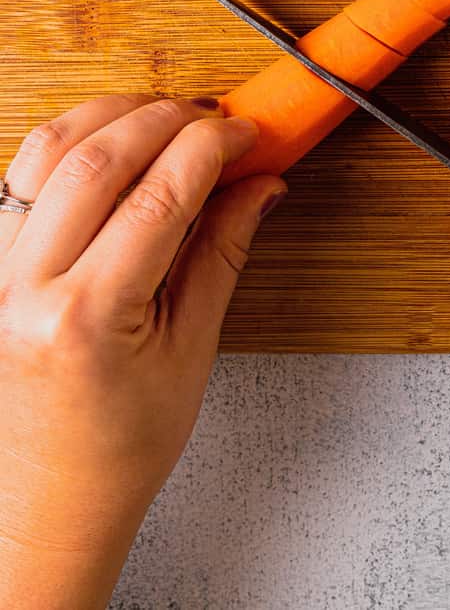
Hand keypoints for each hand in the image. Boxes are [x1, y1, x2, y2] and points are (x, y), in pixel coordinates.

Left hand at [0, 94, 284, 609]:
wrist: (51, 500)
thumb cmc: (119, 447)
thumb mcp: (191, 350)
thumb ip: (223, 252)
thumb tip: (261, 185)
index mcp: (86, 320)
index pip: (158, 196)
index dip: (211, 147)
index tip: (245, 133)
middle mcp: (26, 290)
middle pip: (97, 158)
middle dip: (165, 118)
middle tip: (212, 118)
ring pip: (46, 151)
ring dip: (111, 115)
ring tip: (162, 117)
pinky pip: (22, 177)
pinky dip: (69, 143)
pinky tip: (110, 143)